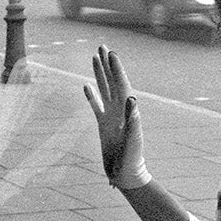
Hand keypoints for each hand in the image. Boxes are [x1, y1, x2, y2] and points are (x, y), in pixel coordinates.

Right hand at [83, 45, 150, 188]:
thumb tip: (131, 99)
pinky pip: (95, 106)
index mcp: (127, 111)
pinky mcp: (102, 125)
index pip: (121, 84)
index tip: (110, 53)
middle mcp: (119, 110)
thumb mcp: (133, 141)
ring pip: (103, 89)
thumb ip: (133, 121)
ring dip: (99, 74)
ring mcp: (110, 116)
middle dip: (107, 64)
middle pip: (112, 81)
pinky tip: (87, 85)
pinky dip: (91, 95)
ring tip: (94, 58)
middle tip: (102, 46)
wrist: (126, 175)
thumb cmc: (131, 159)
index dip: (116, 69)